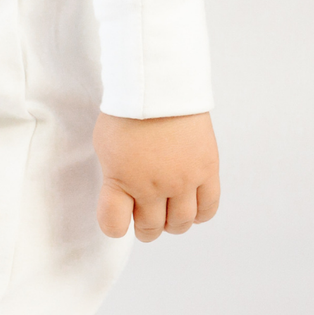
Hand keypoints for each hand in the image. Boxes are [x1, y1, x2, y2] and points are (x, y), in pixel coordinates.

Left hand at [92, 111, 219, 241]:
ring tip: (168, 213)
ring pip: (181, 223)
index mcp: (120, 179)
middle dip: (146, 228)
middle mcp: (151, 186)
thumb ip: (114, 176)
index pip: (113, 224)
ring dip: (172, 224)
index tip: (118, 220)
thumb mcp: (105, 145)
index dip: (114, 226)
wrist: (160, 86)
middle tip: (145, 220)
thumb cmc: (127, 112)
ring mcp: (182, 180)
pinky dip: (199, 215)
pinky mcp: (207, 171)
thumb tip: (124, 197)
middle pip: (151, 228)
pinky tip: (191, 207)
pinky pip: (208, 209)